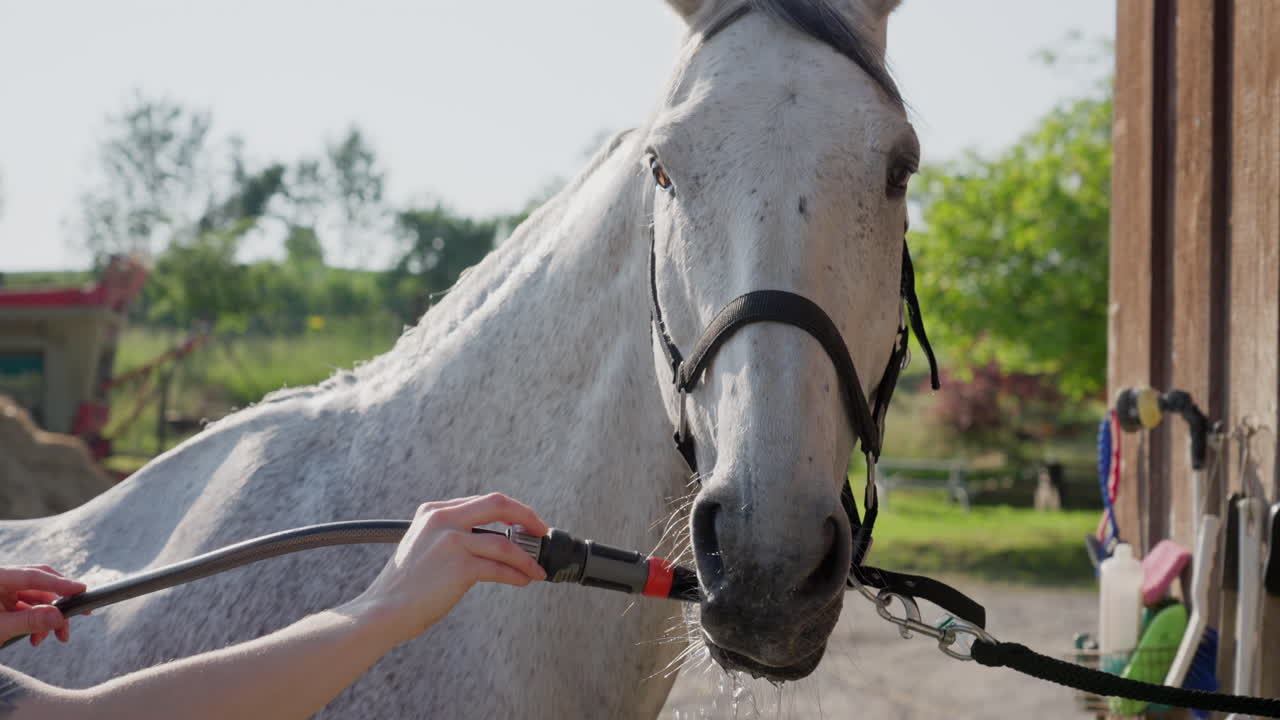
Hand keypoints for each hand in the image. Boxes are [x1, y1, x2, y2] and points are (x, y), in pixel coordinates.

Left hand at [0, 565, 86, 646]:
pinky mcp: (4, 602)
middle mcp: (3, 580)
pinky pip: (27, 607)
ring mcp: (3, 591)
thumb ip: (29, 621)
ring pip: (36, 599)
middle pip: (40, 586)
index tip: (81, 590)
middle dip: (57, 606)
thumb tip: (59, 617)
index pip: (33, 576)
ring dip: (46, 619)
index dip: (59, 583)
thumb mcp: (0, 627)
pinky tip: (35, 637)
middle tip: (76, 617)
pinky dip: (35, 622)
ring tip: (43, 639)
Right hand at [355, 493, 547, 640]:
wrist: (383, 611)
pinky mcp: (459, 565)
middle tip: (542, 532)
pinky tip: (523, 580)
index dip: (510, 510)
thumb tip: (492, 541)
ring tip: (537, 570)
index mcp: (433, 512)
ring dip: (526, 558)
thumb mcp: (423, 546)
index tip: (524, 522)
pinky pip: (500, 567)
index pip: (482, 501)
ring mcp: (451, 540)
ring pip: (505, 543)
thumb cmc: (404, 587)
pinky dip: (517, 574)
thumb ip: (450, 536)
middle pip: (498, 504)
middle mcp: (442, 519)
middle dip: (527, 517)